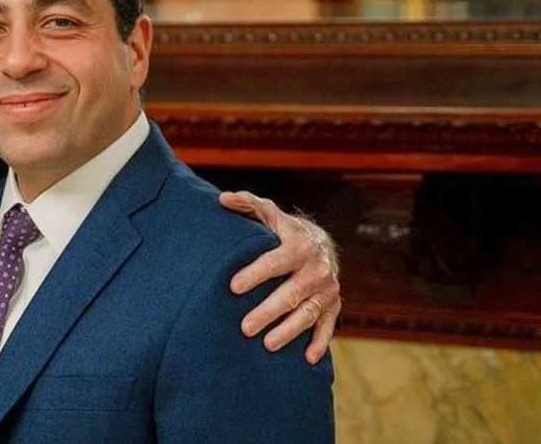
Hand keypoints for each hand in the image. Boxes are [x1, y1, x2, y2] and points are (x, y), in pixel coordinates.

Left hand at [220, 191, 340, 364]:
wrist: (321, 243)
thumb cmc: (284, 231)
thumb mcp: (269, 214)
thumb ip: (248, 205)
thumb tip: (222, 198)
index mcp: (299, 245)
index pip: (274, 262)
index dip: (254, 274)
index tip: (233, 287)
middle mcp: (317, 268)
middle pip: (291, 293)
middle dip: (268, 312)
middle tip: (244, 327)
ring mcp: (327, 289)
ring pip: (308, 313)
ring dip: (288, 331)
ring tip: (266, 345)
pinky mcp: (334, 305)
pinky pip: (328, 326)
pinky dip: (319, 342)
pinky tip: (307, 359)